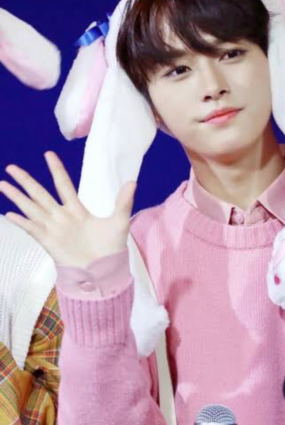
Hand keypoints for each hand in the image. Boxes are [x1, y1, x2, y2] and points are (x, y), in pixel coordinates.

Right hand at [0, 151, 135, 267]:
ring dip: (17, 197)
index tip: (48, 154)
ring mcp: (54, 229)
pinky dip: (21, 222)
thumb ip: (123, 202)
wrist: (105, 270)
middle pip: (40, 194)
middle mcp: (62, 217)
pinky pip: (33, 229)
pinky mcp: (50, 242)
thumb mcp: (120, 221)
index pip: (63, 184)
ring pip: (31, 208)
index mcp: (77, 209)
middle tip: (10, 167)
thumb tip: (132, 182)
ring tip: (2, 184)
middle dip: (26, 180)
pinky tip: (10, 214)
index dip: (56, 170)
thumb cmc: (112, 247)